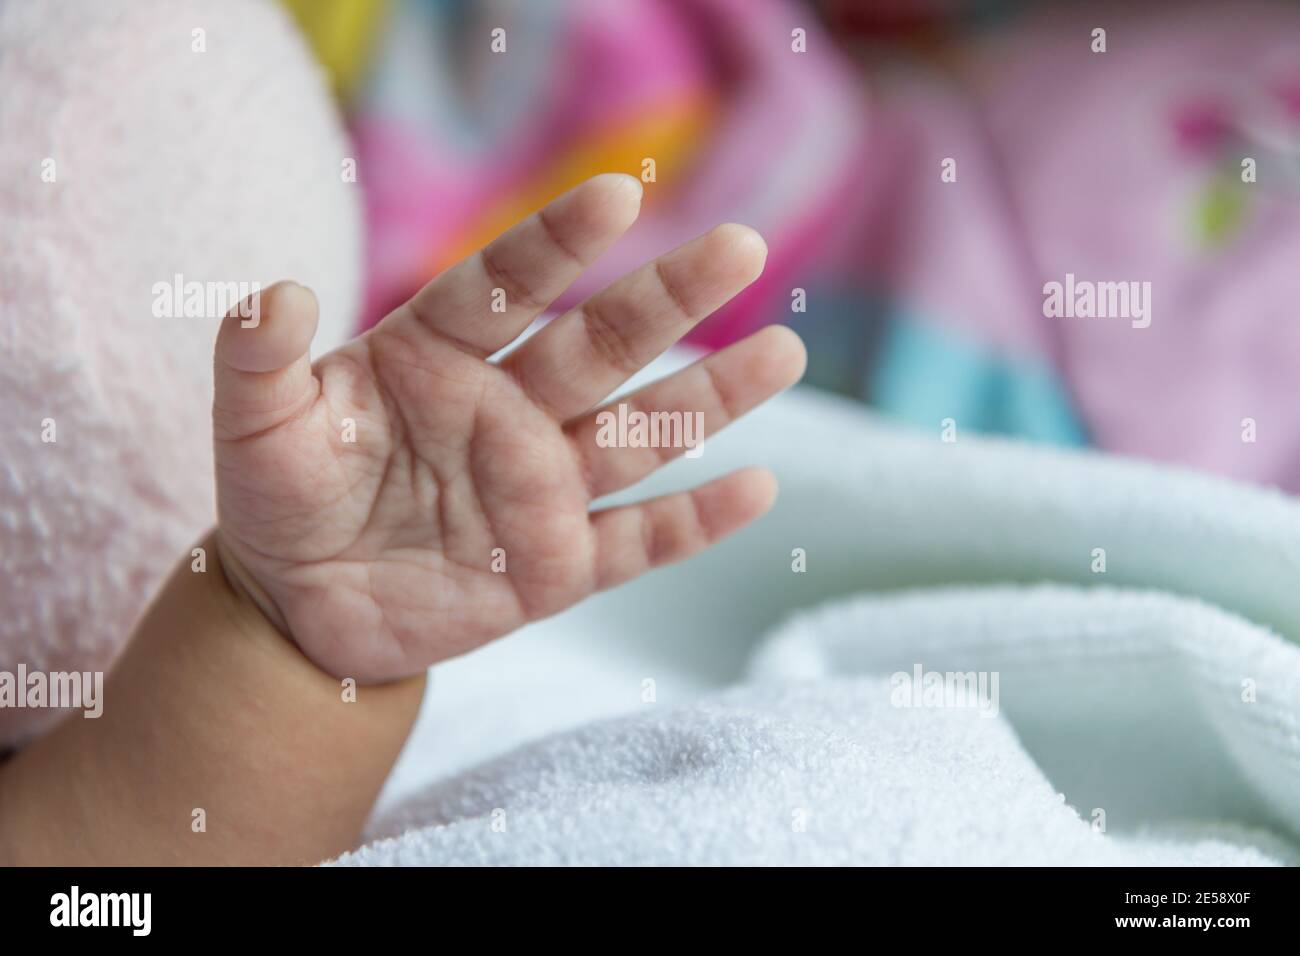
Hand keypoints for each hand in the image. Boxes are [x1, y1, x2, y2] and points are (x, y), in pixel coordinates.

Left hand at [212, 174, 805, 680]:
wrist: (302, 606)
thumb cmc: (282, 500)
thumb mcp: (254, 431)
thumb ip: (257, 361)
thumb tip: (276, 293)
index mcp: (438, 357)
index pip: (505, 286)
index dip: (557, 242)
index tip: (618, 196)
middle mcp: (507, 410)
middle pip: (598, 346)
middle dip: (665, 298)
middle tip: (739, 246)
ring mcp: (541, 488)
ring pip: (637, 434)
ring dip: (709, 398)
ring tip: (780, 353)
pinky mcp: (558, 567)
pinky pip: (635, 542)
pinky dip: (693, 521)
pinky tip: (757, 489)